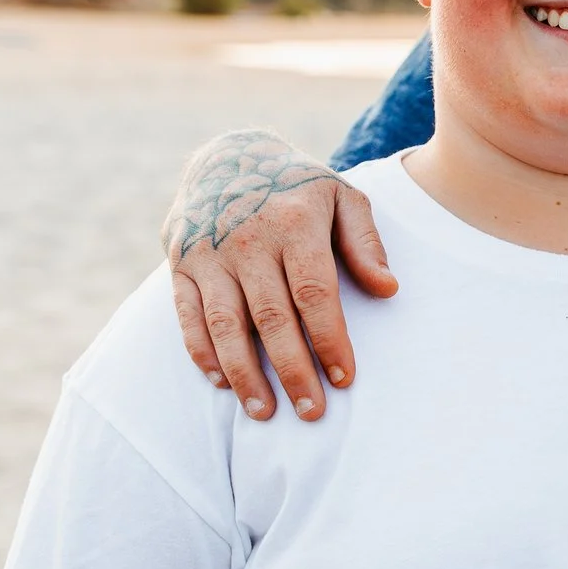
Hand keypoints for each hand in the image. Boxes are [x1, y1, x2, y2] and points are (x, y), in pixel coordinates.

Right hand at [163, 130, 397, 420]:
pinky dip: (203, 352)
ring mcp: (208, 252)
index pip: (314, 293)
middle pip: (271, 317)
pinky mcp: (180, 262)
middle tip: (311, 411)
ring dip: (244, 373)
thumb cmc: (298, 188)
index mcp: (294, 223)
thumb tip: (388, 288)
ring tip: (264, 412)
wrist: (228, 156)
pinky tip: (224, 383)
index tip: (344, 379)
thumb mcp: (341, 197)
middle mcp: (247, 239)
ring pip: (225, 324)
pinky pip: (188, 315)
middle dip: (292, 369)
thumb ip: (365, 242)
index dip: (329, 339)